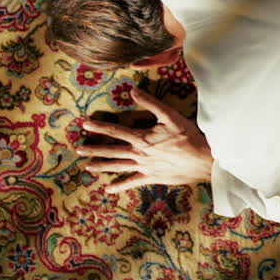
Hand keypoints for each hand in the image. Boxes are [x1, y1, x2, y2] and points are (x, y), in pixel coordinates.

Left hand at [76, 86, 212, 193]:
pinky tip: (108, 189)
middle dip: (94, 149)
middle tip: (78, 149)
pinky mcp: (151, 177)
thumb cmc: (187, 136)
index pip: (115, 130)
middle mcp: (139, 154)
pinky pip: (132, 182)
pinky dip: (120, 186)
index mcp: (141, 138)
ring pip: (118, 166)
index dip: (99, 126)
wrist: (201, 159)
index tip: (84, 123)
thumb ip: (150, 102)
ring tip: (87, 167)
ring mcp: (143, 167)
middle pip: (111, 150)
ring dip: (102, 166)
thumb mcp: (169, 115)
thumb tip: (132, 90)